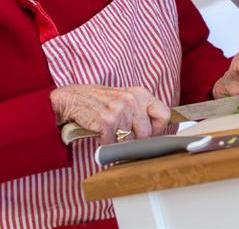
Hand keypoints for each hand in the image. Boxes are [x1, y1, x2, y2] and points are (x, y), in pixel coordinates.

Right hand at [50, 84, 169, 144]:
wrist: (73, 98)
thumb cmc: (102, 101)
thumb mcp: (127, 99)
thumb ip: (142, 111)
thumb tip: (158, 132)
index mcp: (141, 94)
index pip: (164, 115)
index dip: (158, 130)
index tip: (150, 134)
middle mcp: (132, 100)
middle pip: (147, 134)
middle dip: (135, 140)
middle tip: (123, 135)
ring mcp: (119, 110)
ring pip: (129, 141)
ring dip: (118, 141)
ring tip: (110, 130)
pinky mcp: (106, 121)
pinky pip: (112, 143)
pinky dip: (105, 143)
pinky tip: (101, 132)